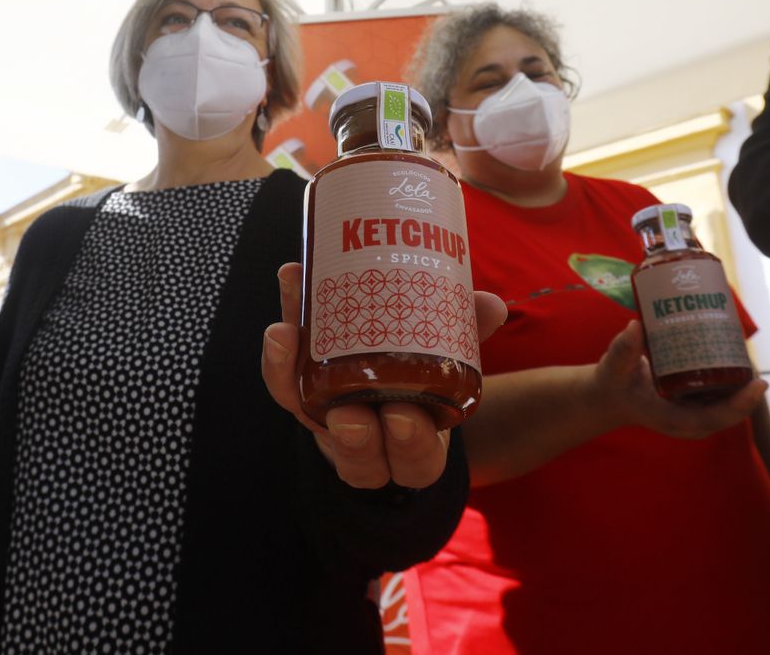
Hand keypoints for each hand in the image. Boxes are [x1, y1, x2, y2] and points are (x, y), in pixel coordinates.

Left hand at [261, 262, 507, 489]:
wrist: (382, 373)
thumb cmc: (423, 372)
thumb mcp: (450, 354)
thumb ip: (469, 331)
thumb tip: (493, 305)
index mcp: (418, 446)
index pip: (415, 464)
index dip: (409, 446)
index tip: (402, 417)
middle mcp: (370, 444)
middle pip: (357, 458)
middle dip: (353, 438)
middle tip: (349, 411)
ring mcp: (328, 419)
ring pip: (303, 415)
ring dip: (289, 378)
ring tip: (286, 338)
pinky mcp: (297, 392)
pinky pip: (282, 379)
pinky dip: (276, 349)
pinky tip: (282, 309)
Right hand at [588, 320, 766, 436]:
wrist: (611, 396)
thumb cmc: (614, 383)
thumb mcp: (613, 367)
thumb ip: (623, 349)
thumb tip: (636, 326)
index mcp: (671, 419)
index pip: (714, 418)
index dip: (741, 404)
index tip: (759, 384)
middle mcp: (688, 422)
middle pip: (729, 413)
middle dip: (748, 393)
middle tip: (754, 363)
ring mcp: (693, 416)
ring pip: (728, 405)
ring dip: (743, 386)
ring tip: (747, 353)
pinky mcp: (695, 405)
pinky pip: (721, 398)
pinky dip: (733, 382)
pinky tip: (736, 357)